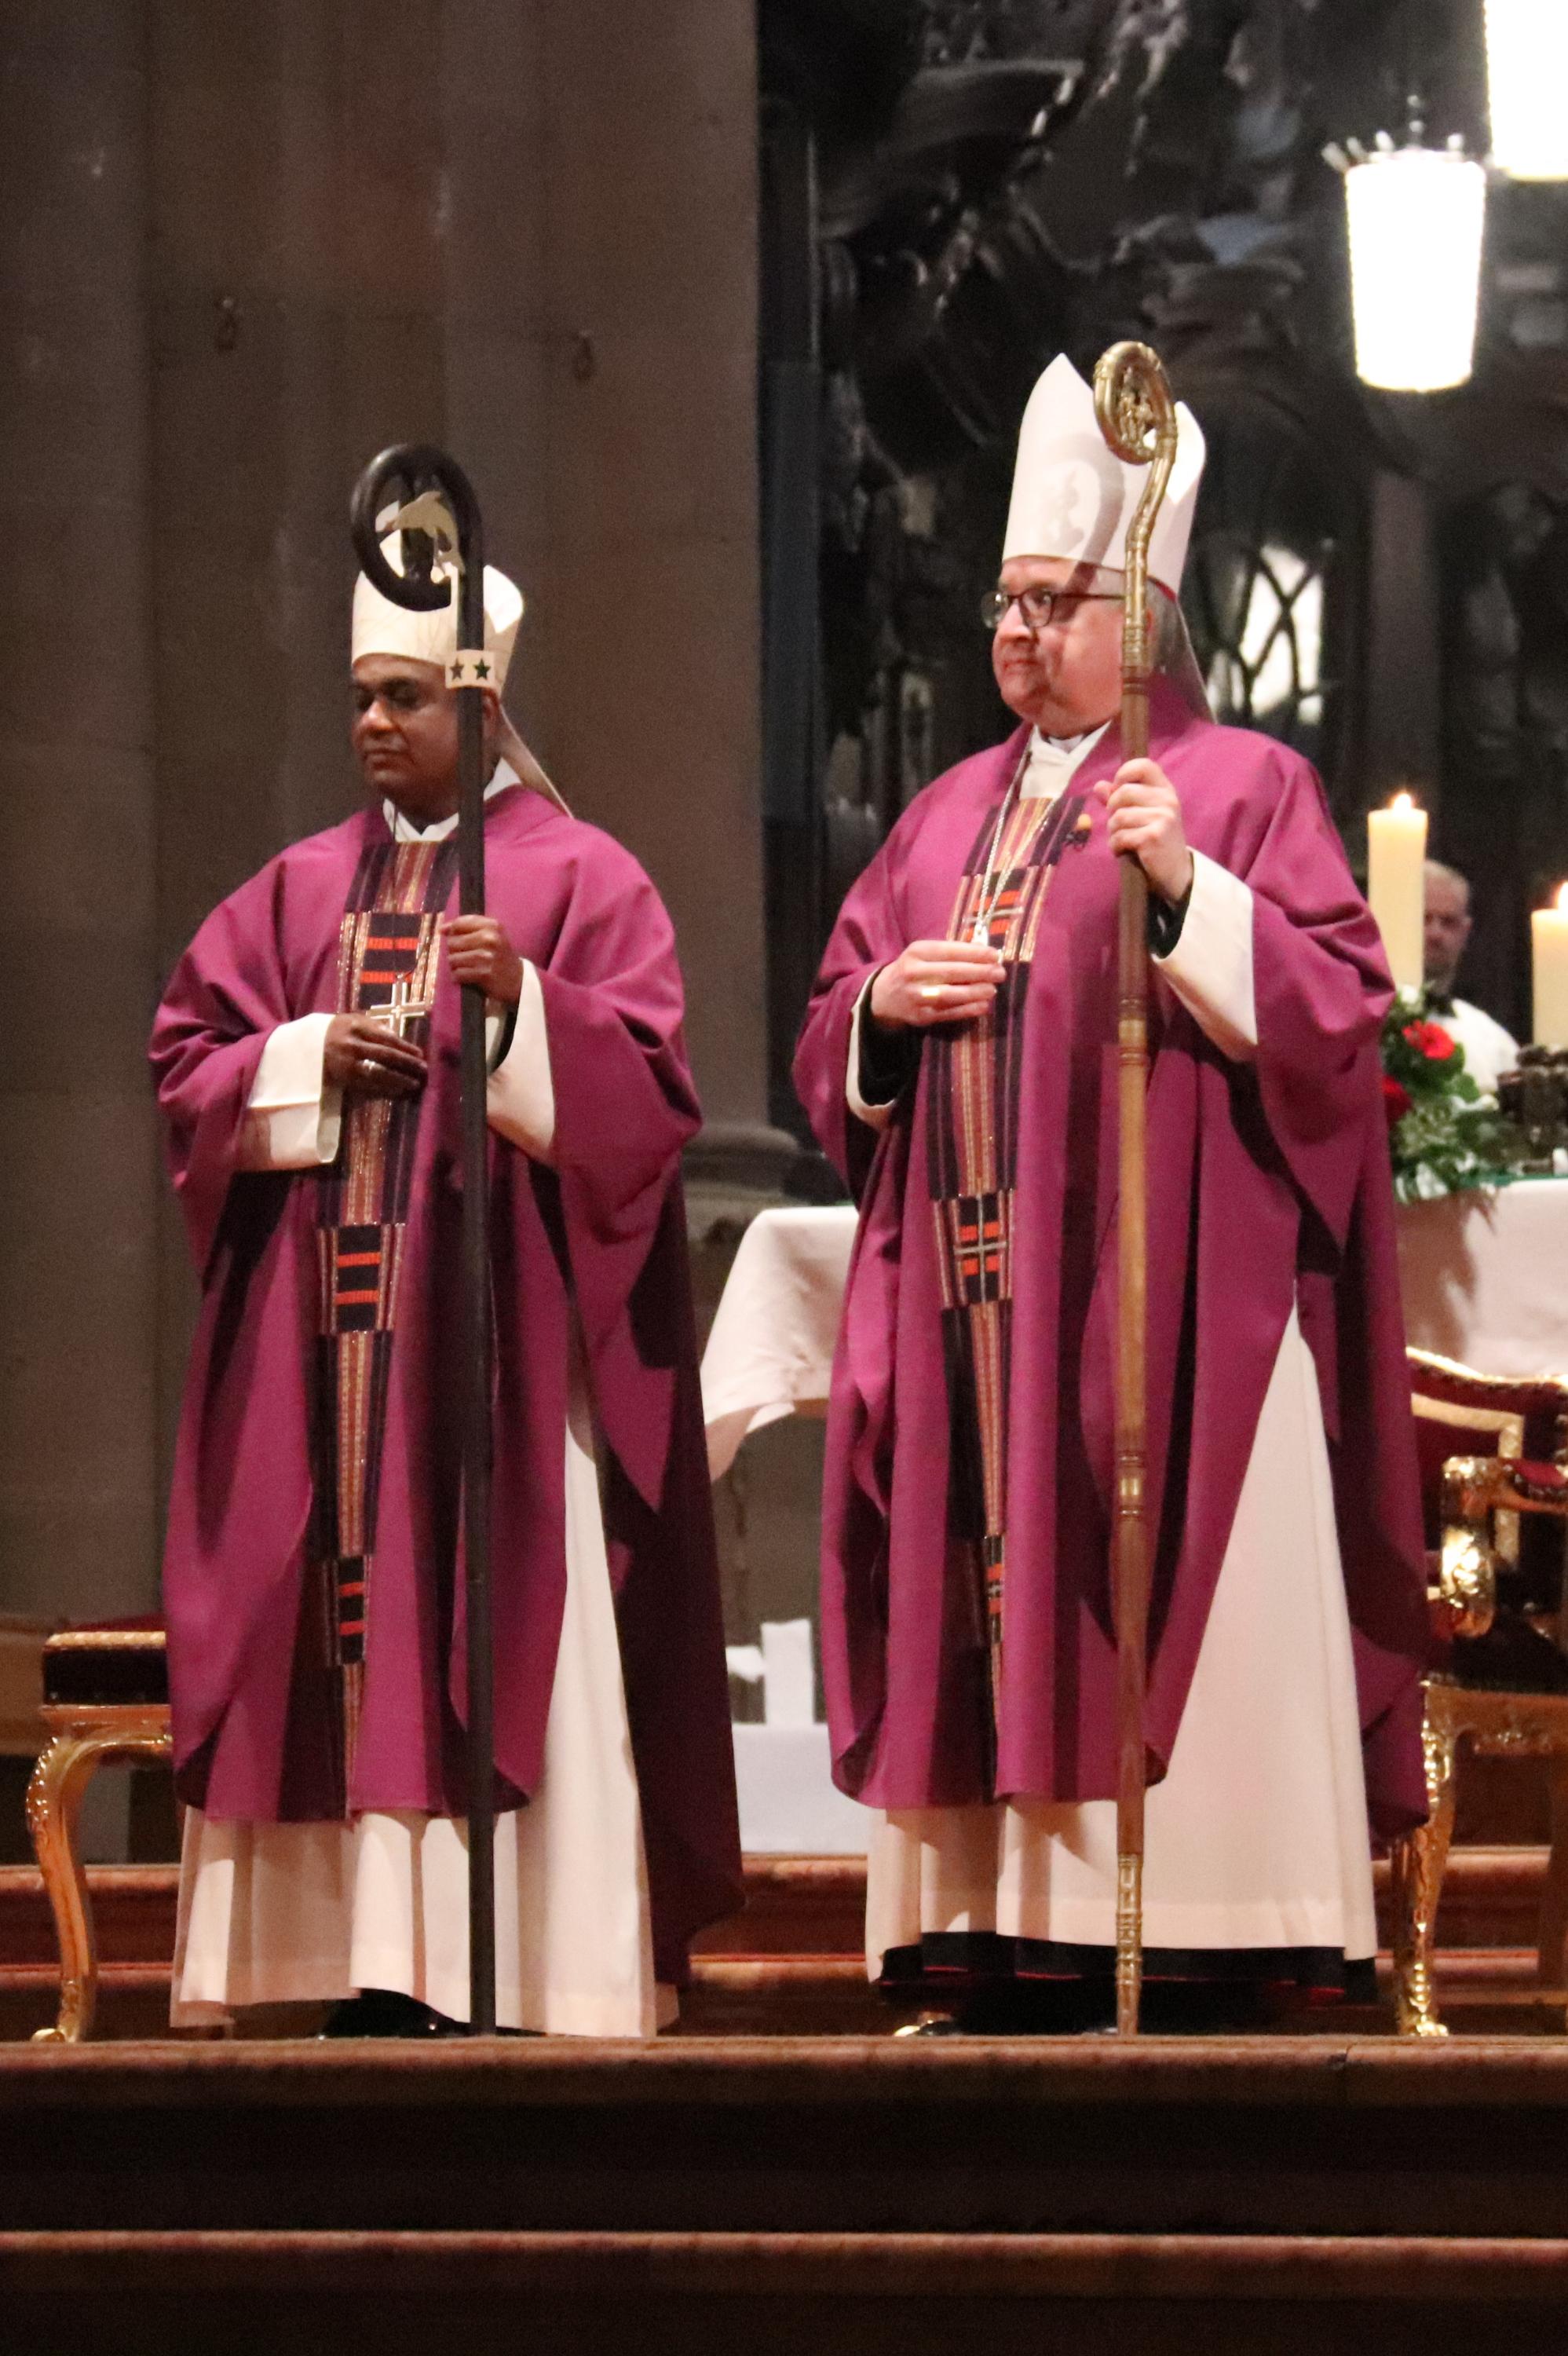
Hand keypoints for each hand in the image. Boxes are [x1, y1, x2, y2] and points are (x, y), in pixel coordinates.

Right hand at [323, 1013, 427, 1098]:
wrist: (304, 1047)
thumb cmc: (335, 1031)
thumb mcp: (351, 1020)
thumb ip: (374, 1026)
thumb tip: (397, 1038)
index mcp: (355, 1027)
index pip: (386, 1038)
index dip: (405, 1047)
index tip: (420, 1054)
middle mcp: (351, 1045)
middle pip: (385, 1055)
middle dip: (406, 1063)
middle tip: (423, 1069)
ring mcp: (346, 1064)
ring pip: (377, 1073)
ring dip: (398, 1080)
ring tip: (414, 1084)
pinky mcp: (343, 1080)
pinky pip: (367, 1086)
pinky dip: (384, 1090)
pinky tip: (398, 1091)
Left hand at [442, 914, 523, 1004]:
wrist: (518, 979)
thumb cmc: (500, 955)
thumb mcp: (491, 935)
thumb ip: (467, 928)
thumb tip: (442, 929)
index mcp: (492, 925)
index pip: (459, 923)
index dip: (452, 932)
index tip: (454, 939)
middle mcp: (490, 938)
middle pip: (453, 942)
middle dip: (454, 951)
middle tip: (465, 957)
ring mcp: (487, 956)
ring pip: (453, 959)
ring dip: (455, 966)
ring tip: (466, 967)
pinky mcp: (484, 973)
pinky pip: (458, 973)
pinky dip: (458, 977)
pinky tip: (466, 977)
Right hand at [868, 938, 1004, 1029]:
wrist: (884, 997)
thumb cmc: (914, 969)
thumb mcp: (924, 954)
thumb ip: (950, 952)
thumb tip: (986, 952)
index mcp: (916, 952)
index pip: (948, 951)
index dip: (973, 953)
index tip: (994, 955)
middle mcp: (914, 973)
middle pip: (951, 972)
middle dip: (979, 972)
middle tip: (1000, 973)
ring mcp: (917, 996)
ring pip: (950, 994)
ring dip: (975, 992)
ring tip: (992, 989)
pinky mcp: (921, 1016)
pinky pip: (949, 1013)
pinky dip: (968, 1010)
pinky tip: (983, 1006)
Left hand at [1094, 757, 1193, 903]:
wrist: (1175, 872)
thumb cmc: (1155, 840)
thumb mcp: (1141, 815)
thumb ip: (1119, 800)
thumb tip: (1098, 786)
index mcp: (1165, 789)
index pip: (1142, 765)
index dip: (1123, 775)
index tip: (1118, 791)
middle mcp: (1167, 800)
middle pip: (1122, 792)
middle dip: (1112, 811)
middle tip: (1120, 825)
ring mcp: (1162, 818)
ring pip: (1118, 817)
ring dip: (1113, 832)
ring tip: (1124, 841)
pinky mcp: (1153, 837)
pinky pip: (1120, 836)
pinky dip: (1116, 846)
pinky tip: (1125, 851)